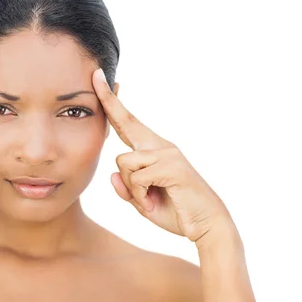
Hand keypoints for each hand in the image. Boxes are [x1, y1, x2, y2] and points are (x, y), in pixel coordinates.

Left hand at [92, 68, 232, 242]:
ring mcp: (167, 154)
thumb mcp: (142, 203)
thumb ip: (126, 190)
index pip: (127, 124)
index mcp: (153, 151)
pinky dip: (139, 196)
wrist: (206, 226)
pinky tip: (153, 202)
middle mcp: (160, 146)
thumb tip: (111, 175)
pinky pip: (136, 178)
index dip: (112, 104)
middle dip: (109, 99)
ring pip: (124, 162)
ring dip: (131, 188)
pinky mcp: (171, 166)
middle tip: (95, 74)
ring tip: (148, 200)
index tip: (98, 80)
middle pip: (126, 121)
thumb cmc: (176, 212)